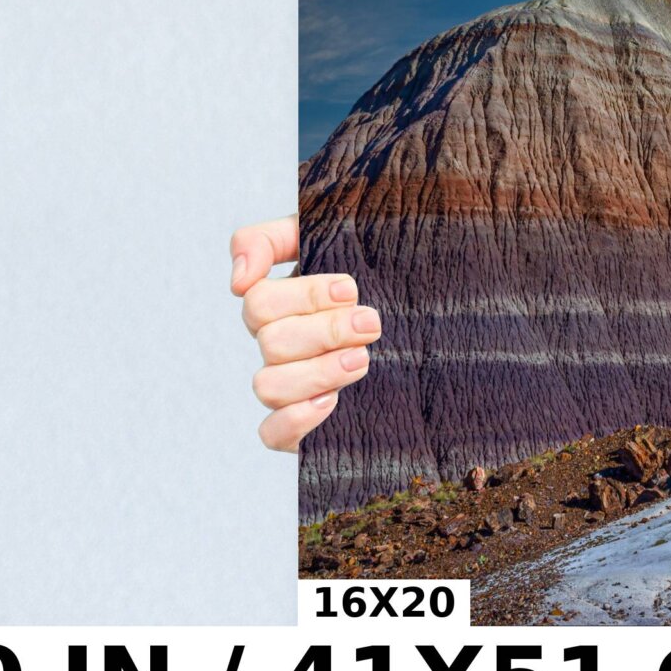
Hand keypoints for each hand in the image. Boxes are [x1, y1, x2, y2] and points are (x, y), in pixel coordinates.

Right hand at [230, 216, 379, 451]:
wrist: (432, 324)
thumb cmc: (376, 272)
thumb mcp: (332, 237)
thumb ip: (272, 239)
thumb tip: (238, 280)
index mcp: (281, 304)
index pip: (258, 299)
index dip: (304, 295)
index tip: (351, 288)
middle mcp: (279, 345)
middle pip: (271, 342)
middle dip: (326, 331)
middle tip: (372, 324)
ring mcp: (289, 385)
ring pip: (268, 386)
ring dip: (317, 372)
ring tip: (363, 360)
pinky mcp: (301, 425)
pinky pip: (271, 433)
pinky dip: (295, 420)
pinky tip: (332, 403)